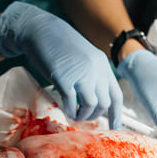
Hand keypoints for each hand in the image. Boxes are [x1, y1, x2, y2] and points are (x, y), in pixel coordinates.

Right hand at [0, 2, 122, 125]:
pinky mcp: (64, 78)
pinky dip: (70, 111)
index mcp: (102, 64)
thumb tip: (95, 100)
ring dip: (84, 116)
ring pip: (92, 106)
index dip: (116, 115)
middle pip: (105, 103)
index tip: (114, 127)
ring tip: (75, 115)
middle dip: (95, 116)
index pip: (116, 95)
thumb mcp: (83, 57)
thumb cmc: (59, 45)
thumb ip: (92, 74)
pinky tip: (66, 110)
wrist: (40, 29)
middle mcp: (96, 69)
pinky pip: (72, 103)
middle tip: (84, 117)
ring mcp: (81, 73)